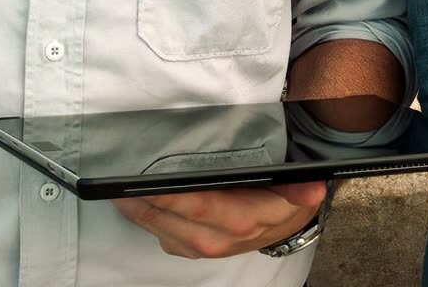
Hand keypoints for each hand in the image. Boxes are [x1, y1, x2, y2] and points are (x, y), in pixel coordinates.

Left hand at [114, 182, 326, 259]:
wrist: (283, 225)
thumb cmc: (282, 198)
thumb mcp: (297, 189)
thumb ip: (301, 187)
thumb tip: (313, 188)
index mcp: (240, 220)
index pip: (195, 206)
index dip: (166, 196)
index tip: (140, 181)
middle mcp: (217, 239)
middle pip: (166, 219)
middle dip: (137, 200)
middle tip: (114, 178)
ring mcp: (200, 246)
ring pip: (157, 228)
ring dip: (134, 209)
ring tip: (115, 186)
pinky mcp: (190, 248)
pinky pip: (158, 235)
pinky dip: (143, 217)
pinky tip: (131, 199)